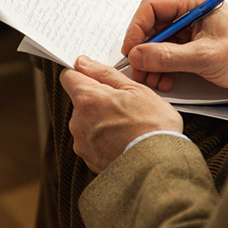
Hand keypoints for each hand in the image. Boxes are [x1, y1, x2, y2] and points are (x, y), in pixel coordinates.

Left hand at [60, 55, 182, 172]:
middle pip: (81, 101)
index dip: (83, 73)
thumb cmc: (152, 126)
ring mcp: (81, 142)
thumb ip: (105, 73)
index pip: (69, 77)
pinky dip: (104, 140)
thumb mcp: (135, 89)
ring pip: (86, 122)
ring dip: (101, 121)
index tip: (94, 76)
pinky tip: (123, 141)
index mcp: (88, 98)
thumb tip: (84, 62)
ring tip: (127, 127)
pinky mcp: (88, 159)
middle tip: (125, 106)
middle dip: (98, 101)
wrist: (157, 165)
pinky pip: (92, 142)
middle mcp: (78, 120)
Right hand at [122, 0, 227, 91]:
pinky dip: (162, 67)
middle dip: (143, 50)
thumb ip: (168, 56)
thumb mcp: (204, 56)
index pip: (152, 7)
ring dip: (152, 62)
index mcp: (194, 1)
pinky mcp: (191, 45)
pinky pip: (168, 53)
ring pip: (158, 42)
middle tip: (138, 69)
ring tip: (152, 79)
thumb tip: (138, 55)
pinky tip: (164, 80)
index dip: (137, 28)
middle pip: (152, 26)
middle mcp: (189, 12)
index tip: (130, 49)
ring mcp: (190, 29)